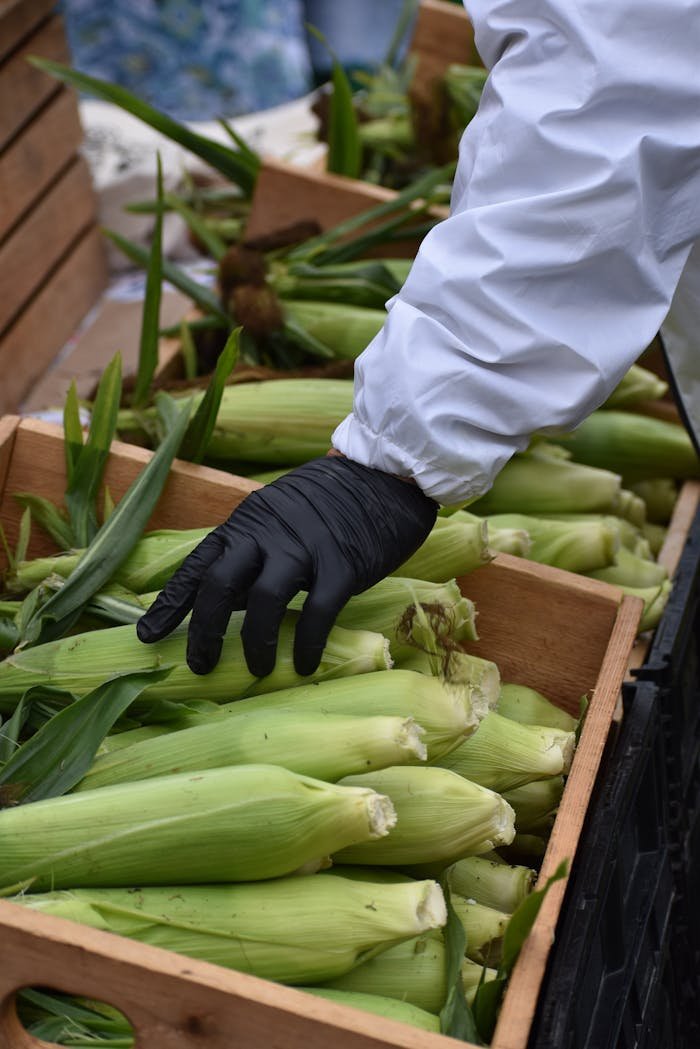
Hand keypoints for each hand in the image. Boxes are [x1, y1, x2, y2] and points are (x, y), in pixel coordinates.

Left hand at [136, 455, 436, 676]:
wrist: (383, 476)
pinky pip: (317, 612)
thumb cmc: (329, 504)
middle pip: (220, 584)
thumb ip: (251, 551)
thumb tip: (226, 601)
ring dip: (253, 642)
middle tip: (200, 664)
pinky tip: (301, 665)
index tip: (148, 635)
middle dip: (204, 630)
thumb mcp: (278, 517)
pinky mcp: (342, 564)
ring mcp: (304, 548)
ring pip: (263, 601)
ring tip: (255, 669)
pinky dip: (305, 644)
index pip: (198, 565)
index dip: (171, 603)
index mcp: (246, 523)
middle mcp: (267, 534)